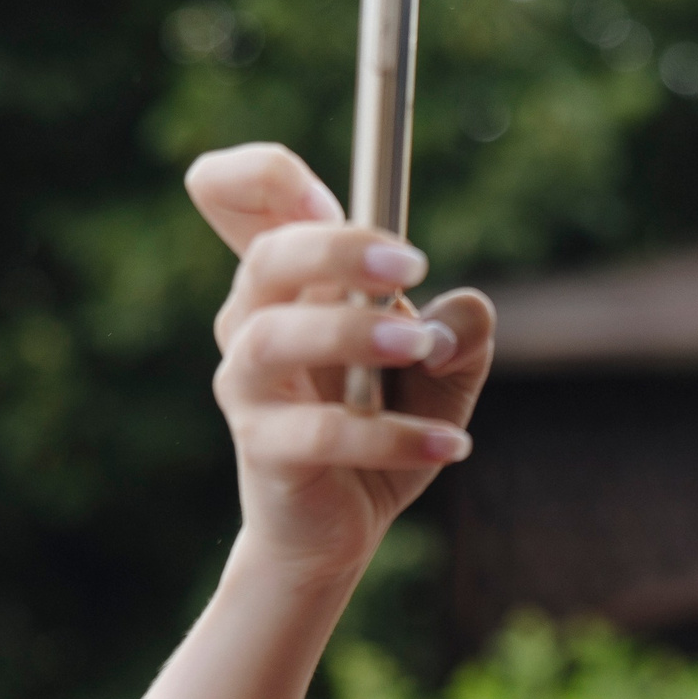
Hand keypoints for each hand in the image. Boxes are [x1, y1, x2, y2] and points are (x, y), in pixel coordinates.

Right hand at [189, 144, 495, 582]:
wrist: (341, 524)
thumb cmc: (383, 420)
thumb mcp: (442, 368)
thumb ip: (462, 329)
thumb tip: (450, 323)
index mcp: (288, 279)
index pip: (235, 195)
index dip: (265, 175)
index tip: (329, 193)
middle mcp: (252, 319)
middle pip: (267, 255)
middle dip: (338, 248)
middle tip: (412, 265)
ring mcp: (248, 384)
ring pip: (275, 338)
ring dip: (352, 332)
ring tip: (420, 347)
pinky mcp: (265, 449)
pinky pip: (321, 435)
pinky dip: (394, 436)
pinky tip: (451, 444)